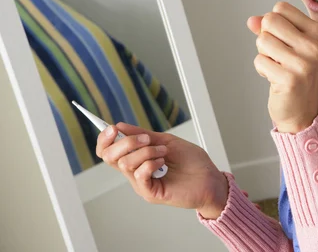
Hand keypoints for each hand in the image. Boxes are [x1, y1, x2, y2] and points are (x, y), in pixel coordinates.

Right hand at [96, 123, 228, 218]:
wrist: (210, 179)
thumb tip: (120, 126)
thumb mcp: (167, 141)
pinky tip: (163, 162)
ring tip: (164, 152)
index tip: (112, 128)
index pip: (109, 151)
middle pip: (111, 157)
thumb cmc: (192, 161)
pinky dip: (150, 163)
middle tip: (146, 139)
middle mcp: (136, 172)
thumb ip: (144, 135)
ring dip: (146, 151)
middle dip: (126, 142)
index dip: (105, 140)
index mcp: (137, 158)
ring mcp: (142, 183)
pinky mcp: (151, 193)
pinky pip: (139, 175)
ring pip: (126, 164)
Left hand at [248, 2, 317, 133]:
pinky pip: (259, 61)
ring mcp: (304, 62)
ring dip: (264, 55)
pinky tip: (276, 79)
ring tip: (278, 67)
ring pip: (262, 40)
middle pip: (270, 20)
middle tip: (278, 55)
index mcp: (317, 31)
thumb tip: (252, 21)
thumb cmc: (296, 74)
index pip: (281, 8)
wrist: (303, 110)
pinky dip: (262, 70)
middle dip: (266, 37)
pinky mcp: (290, 78)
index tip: (285, 42)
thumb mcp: (289, 45)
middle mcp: (314, 45)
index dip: (274, 24)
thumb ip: (270, 29)